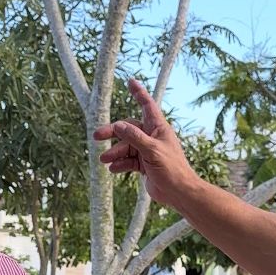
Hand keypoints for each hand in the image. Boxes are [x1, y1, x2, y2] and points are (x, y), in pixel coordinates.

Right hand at [92, 79, 197, 205]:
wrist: (178, 192)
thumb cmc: (172, 169)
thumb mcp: (152, 150)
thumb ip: (134, 137)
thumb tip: (118, 125)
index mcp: (158, 128)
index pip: (147, 106)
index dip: (139, 93)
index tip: (130, 81)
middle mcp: (152, 137)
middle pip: (128, 129)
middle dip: (113, 132)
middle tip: (97, 136)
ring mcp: (147, 151)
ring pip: (126, 146)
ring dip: (115, 152)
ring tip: (104, 159)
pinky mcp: (144, 164)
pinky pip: (128, 160)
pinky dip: (120, 163)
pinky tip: (113, 169)